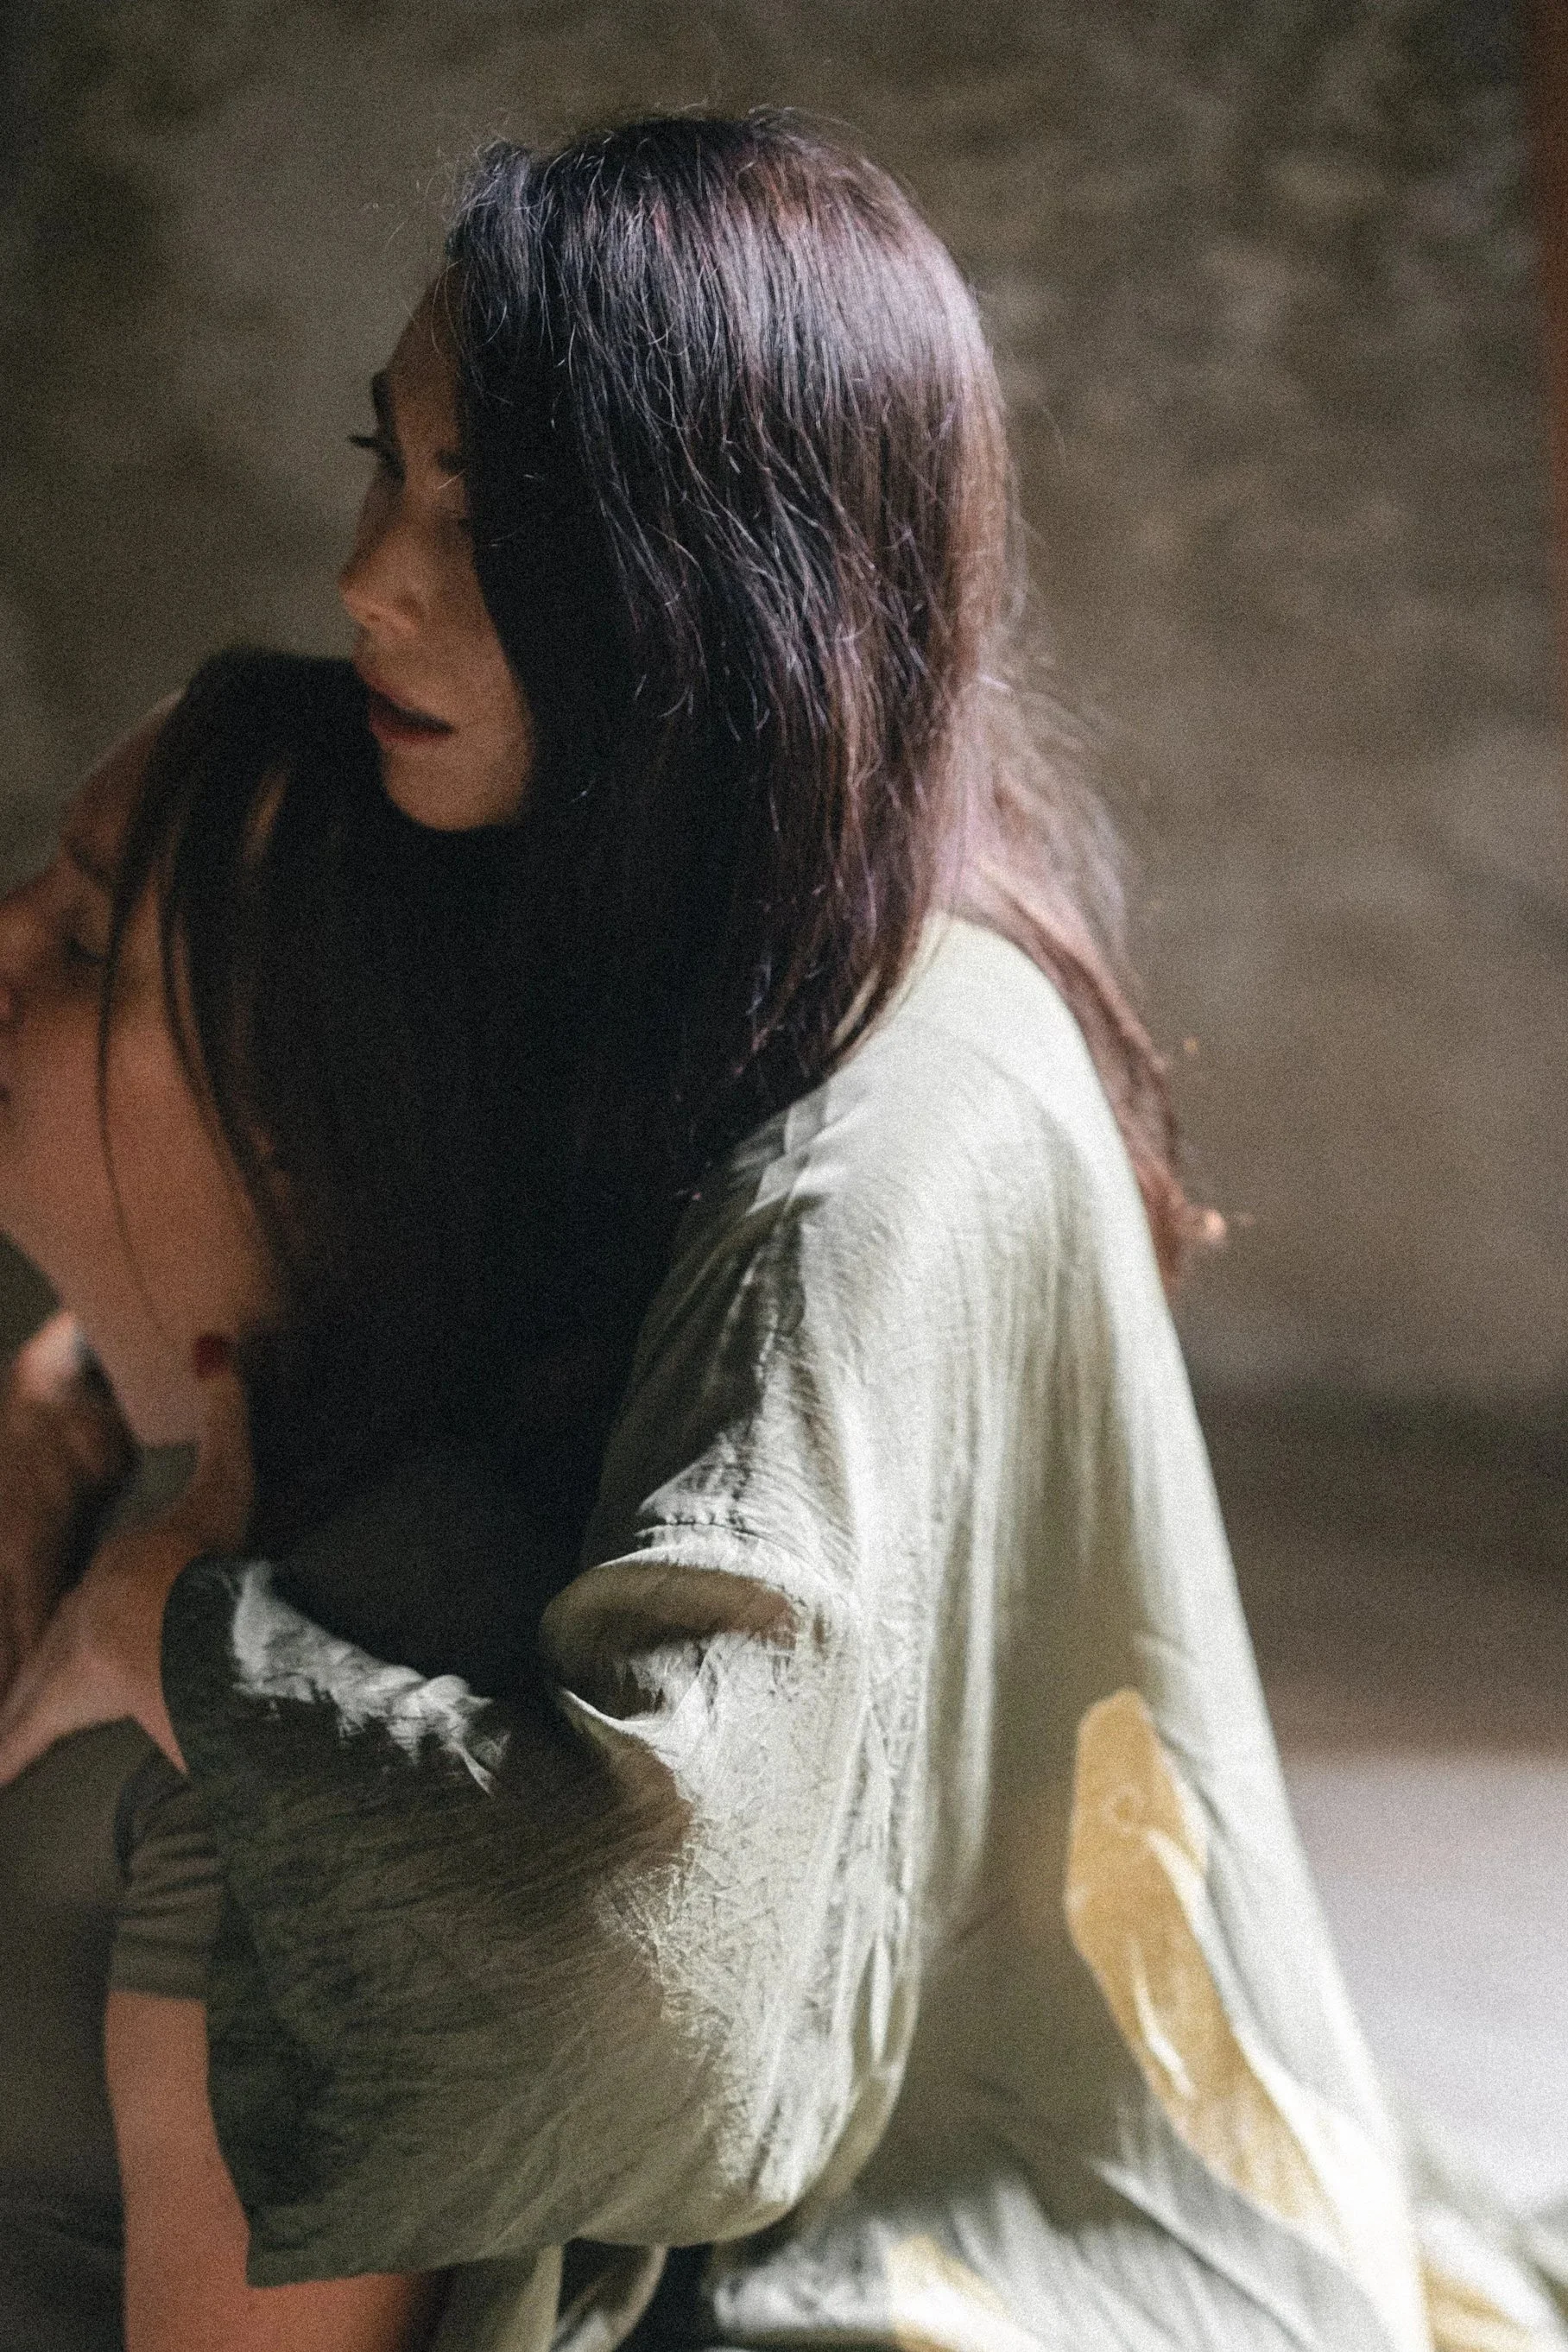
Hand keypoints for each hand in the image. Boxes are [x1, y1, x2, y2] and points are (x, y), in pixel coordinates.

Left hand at [0, 1338, 253, 1782]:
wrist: (179, 1622)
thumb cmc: (204, 1556)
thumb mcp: (228, 1478)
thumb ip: (225, 1414)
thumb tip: (214, 1342)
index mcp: (113, 1568)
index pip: (99, 1586)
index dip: (104, 1601)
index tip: (99, 1613)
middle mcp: (77, 1614)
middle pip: (53, 1633)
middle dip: (36, 1650)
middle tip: (25, 1668)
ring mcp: (62, 1662)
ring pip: (28, 1685)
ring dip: (14, 1702)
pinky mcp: (56, 1706)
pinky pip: (17, 1738)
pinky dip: (2, 1755)